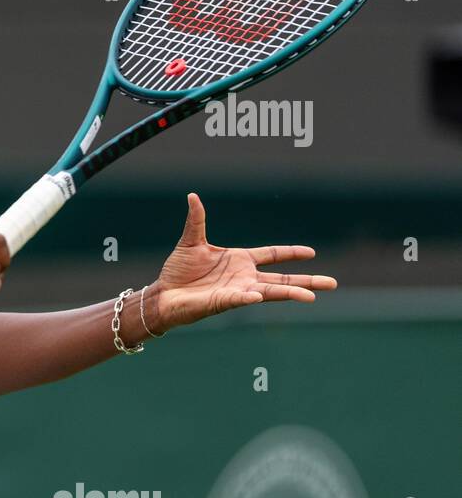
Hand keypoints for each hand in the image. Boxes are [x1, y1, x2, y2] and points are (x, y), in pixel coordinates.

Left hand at [148, 193, 337, 332]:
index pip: (272, 255)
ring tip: (312, 296)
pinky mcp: (224, 302)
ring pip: (270, 292)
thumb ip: (197, 220)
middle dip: (307, 281)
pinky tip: (260, 296)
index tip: (312, 252)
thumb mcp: (190, 241)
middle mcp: (244, 277)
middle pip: (282, 278)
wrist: (164, 294)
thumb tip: (193, 196)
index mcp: (240, 260)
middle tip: (333, 284)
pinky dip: (250, 297)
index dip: (290, 253)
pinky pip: (240, 299)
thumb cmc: (178, 271)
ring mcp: (237, 291)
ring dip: (290, 293)